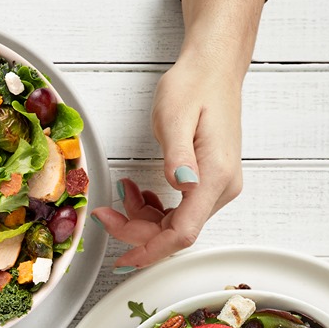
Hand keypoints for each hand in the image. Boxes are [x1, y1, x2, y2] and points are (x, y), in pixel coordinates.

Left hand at [89, 53, 243, 269]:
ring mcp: (219, 186)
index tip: (122, 259)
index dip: (150, 250)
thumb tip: (181, 183)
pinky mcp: (210, 182)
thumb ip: (176, 154)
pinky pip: (180, 210)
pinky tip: (140, 193)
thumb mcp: (174, 116)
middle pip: (176, 232)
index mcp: (216, 175)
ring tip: (123, 192)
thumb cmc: (195, 85)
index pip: (183, 232)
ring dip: (144, 218)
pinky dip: (155, 209)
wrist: (213, 68)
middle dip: (137, 229)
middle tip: (105, 213)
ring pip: (176, 224)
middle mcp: (223, 186)